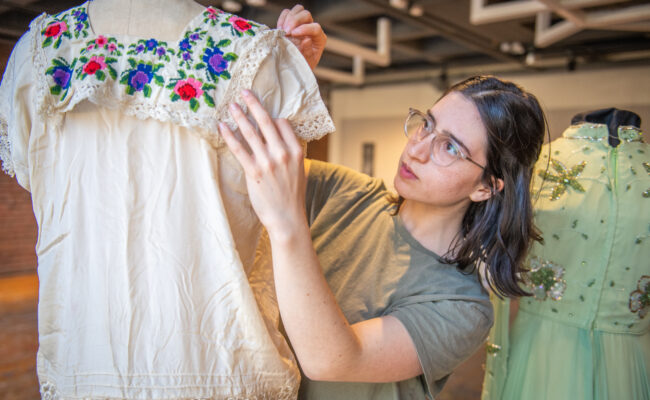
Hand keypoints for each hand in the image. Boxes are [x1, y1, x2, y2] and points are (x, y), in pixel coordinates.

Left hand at [219, 90, 307, 239]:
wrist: (287, 218)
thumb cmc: (292, 196)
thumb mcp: (299, 170)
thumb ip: (290, 153)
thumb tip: (278, 139)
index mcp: (296, 151)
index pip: (283, 124)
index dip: (272, 118)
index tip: (263, 115)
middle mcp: (282, 153)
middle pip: (266, 122)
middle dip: (254, 105)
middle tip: (244, 93)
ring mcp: (268, 162)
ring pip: (251, 133)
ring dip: (239, 117)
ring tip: (231, 106)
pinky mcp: (253, 171)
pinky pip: (239, 149)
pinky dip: (229, 136)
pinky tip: (222, 127)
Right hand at [277, 5, 325, 70]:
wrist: (294, 68)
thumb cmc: (303, 66)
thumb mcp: (307, 63)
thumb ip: (308, 52)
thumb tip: (307, 40)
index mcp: (319, 38)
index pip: (315, 27)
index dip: (304, 29)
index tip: (293, 34)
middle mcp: (311, 28)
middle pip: (306, 15)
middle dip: (295, 21)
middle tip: (286, 31)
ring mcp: (302, 24)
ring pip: (298, 10)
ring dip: (288, 18)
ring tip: (282, 30)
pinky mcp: (292, 23)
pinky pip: (287, 13)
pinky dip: (282, 18)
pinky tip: (279, 29)